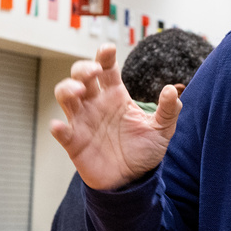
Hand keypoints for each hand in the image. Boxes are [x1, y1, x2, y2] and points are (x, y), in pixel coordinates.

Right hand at [50, 43, 180, 189]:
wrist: (132, 180)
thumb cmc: (144, 150)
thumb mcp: (162, 129)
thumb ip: (169, 110)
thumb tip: (171, 89)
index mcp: (116, 96)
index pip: (107, 70)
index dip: (104, 57)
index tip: (107, 49)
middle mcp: (96, 104)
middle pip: (81, 77)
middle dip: (83, 69)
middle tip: (93, 72)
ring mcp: (83, 121)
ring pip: (65, 97)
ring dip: (67, 89)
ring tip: (78, 91)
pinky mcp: (74, 142)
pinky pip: (62, 132)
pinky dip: (58, 128)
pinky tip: (61, 126)